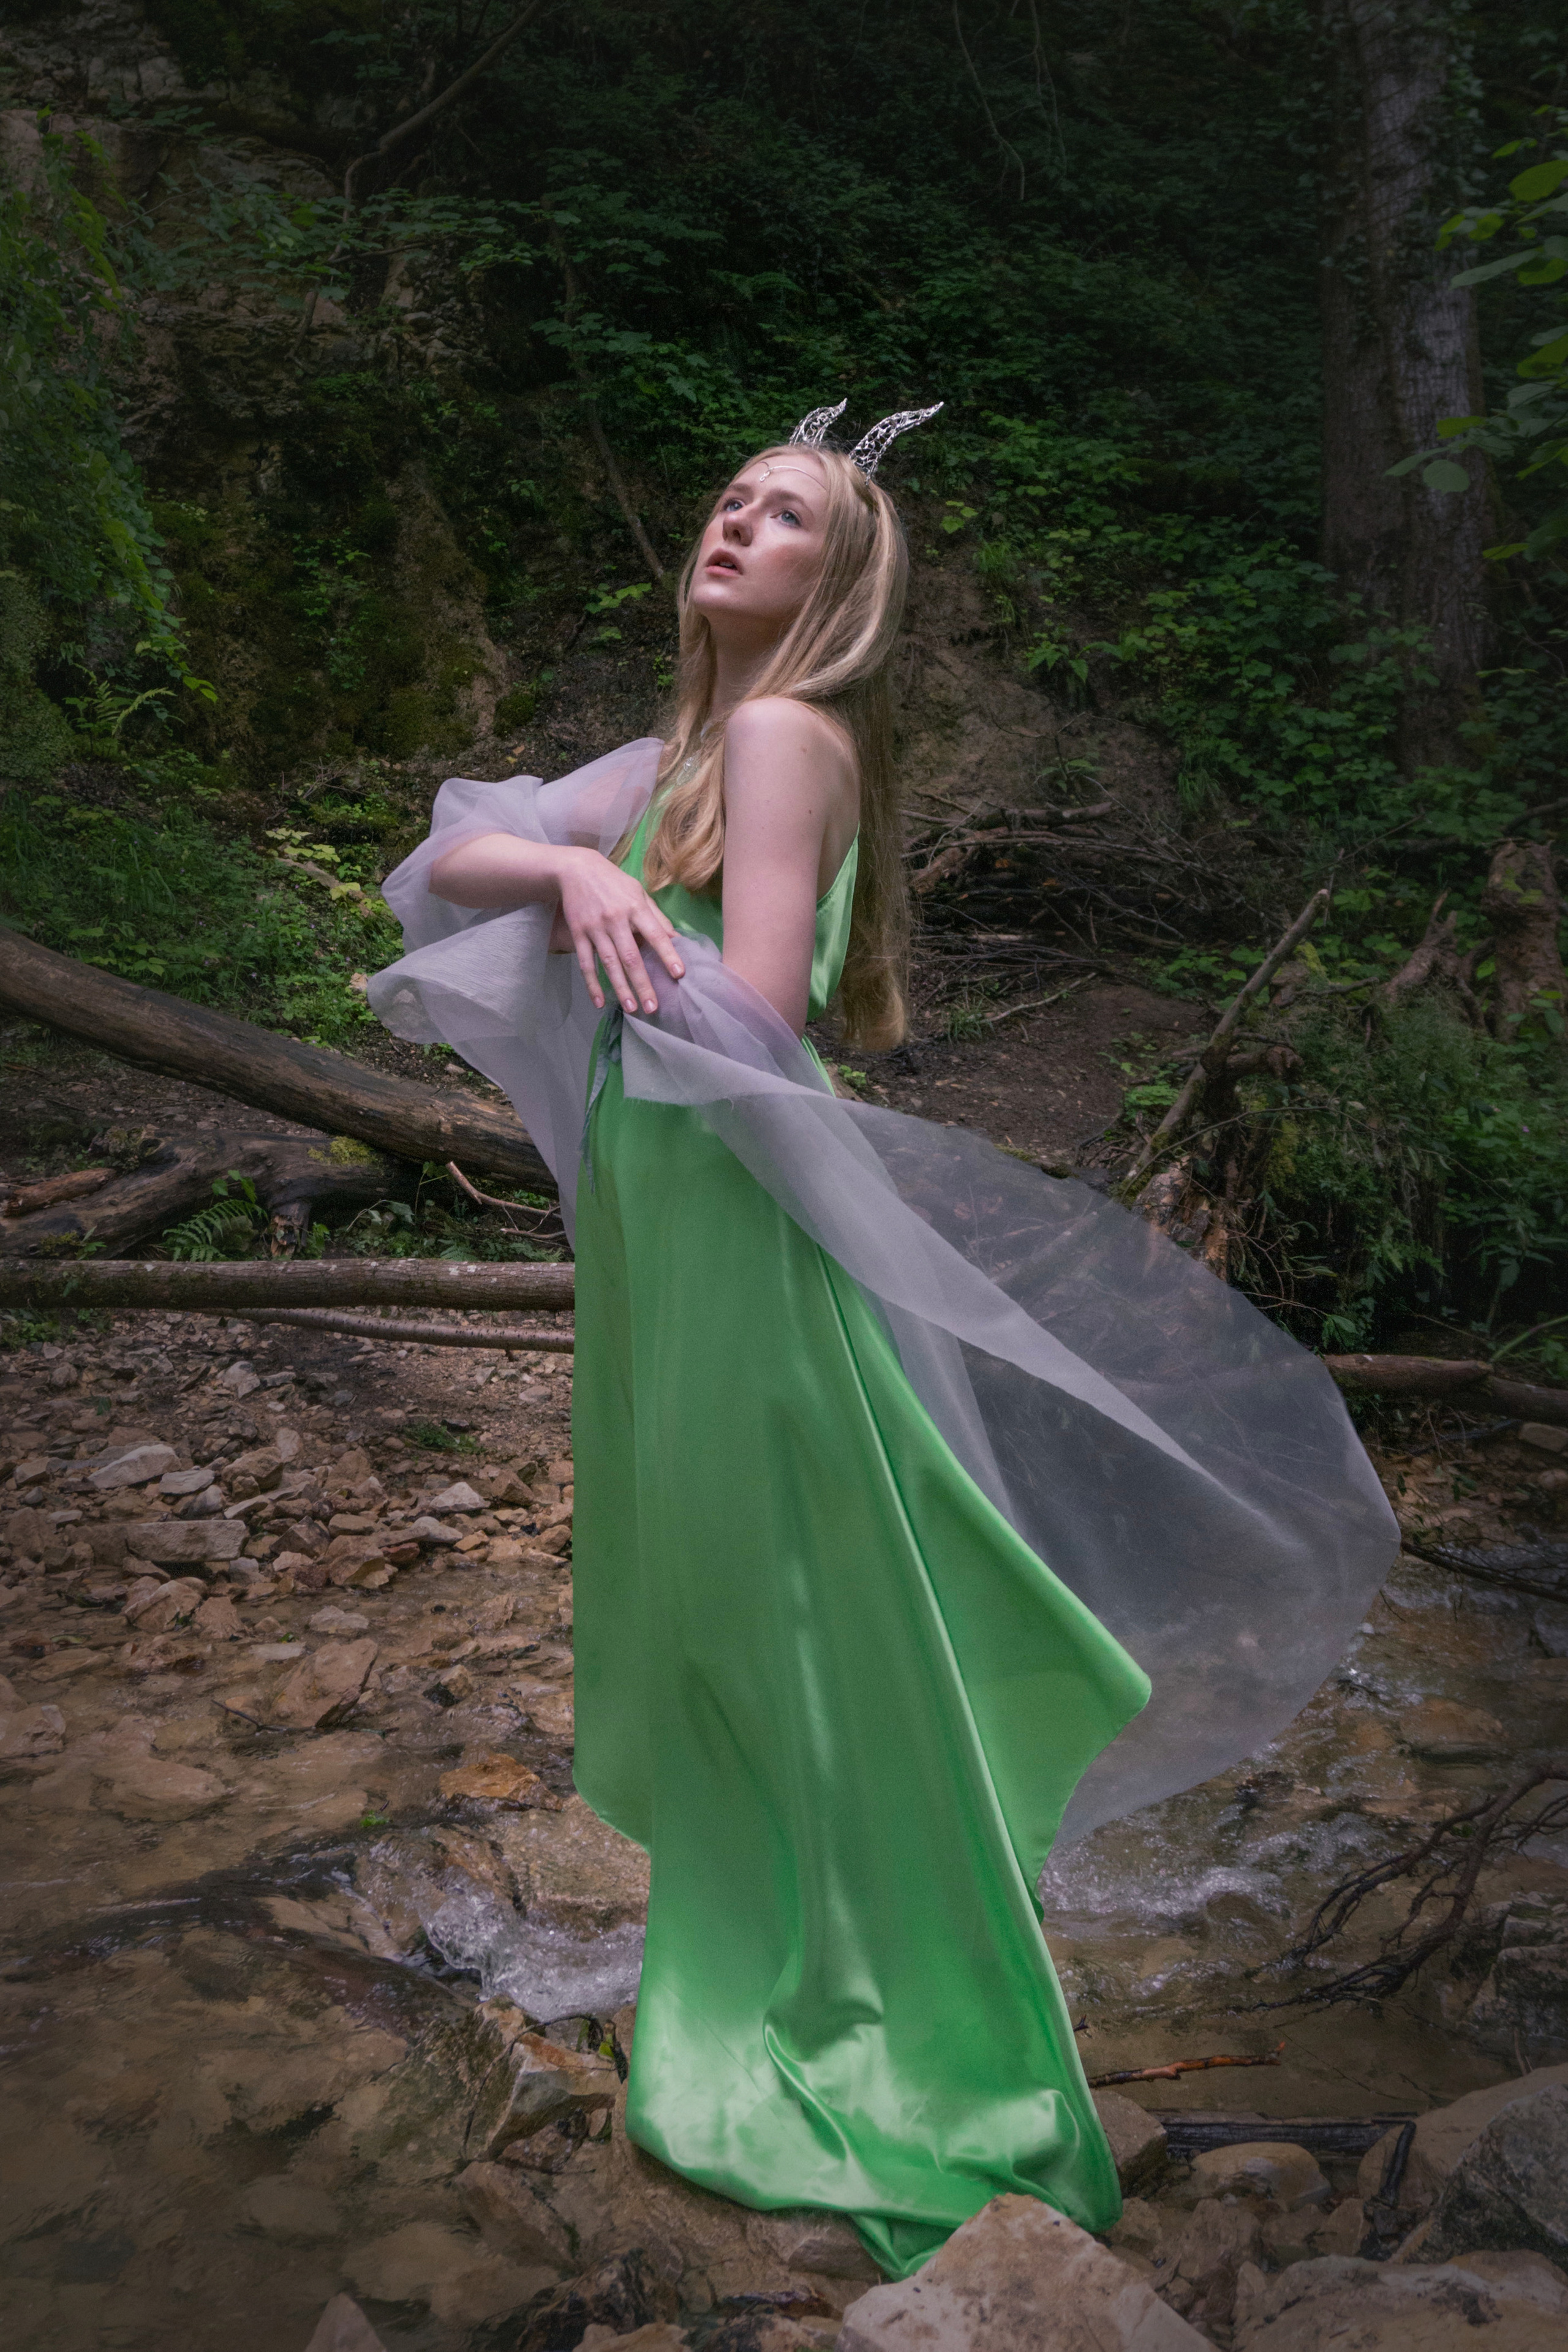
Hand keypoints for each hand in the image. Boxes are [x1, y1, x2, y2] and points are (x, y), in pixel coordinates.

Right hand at [553, 847, 685, 1014]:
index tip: (679, 974)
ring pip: (609, 963)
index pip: (656, 934)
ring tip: (631, 1009)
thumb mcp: (639, 893)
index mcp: (635, 907)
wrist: (576, 869)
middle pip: (631, 956)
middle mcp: (616, 919)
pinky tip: (599, 1001)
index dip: (668, 954)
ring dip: (620, 988)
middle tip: (653, 1008)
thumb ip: (657, 917)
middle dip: (643, 984)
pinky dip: (592, 983)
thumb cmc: (614, 883)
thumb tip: (677, 939)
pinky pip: (586, 963)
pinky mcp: (578, 934)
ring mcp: (595, 928)